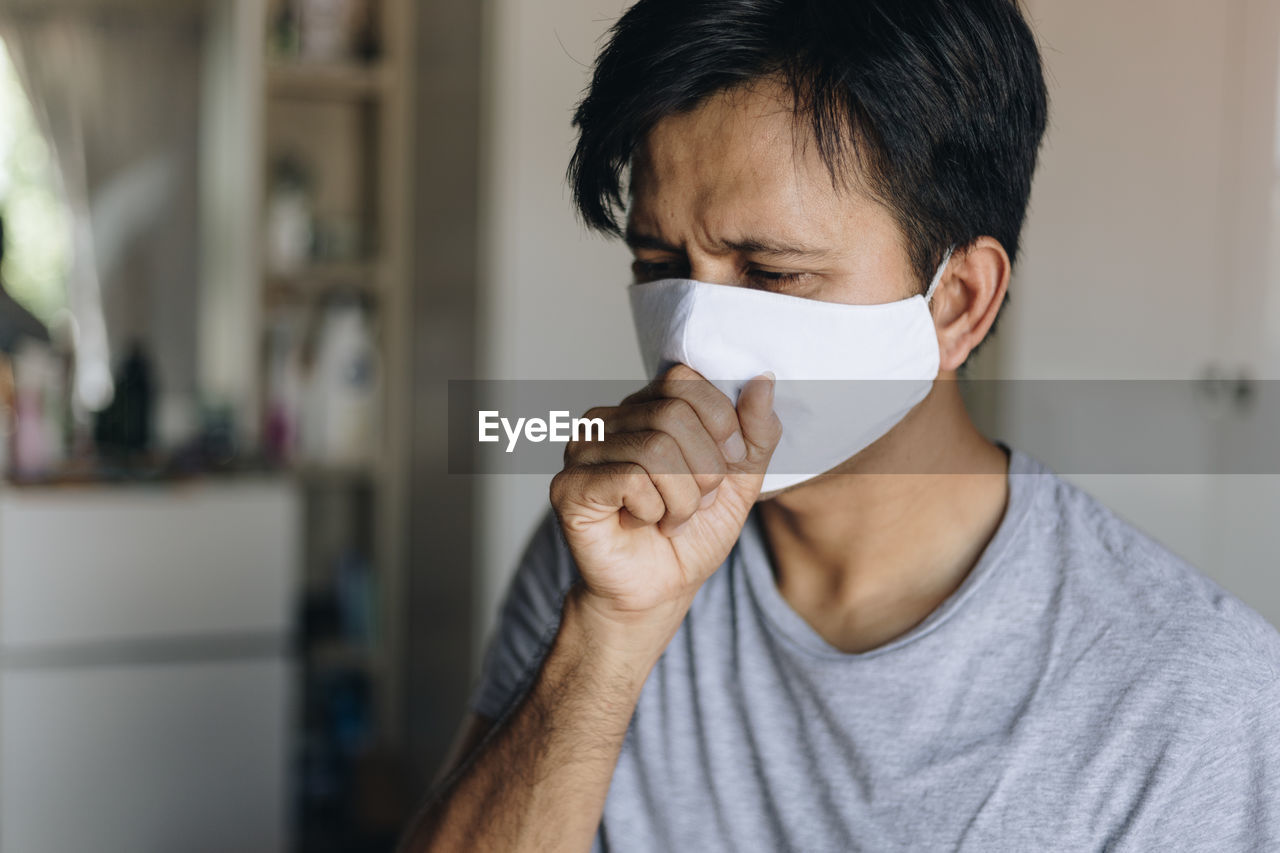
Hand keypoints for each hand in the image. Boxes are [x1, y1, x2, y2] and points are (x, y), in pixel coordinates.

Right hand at [551, 365, 781, 629]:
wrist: (659, 592)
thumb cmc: (691, 534)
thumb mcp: (741, 480)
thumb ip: (755, 430)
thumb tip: (763, 380)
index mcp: (644, 406)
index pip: (684, 380)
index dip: (719, 424)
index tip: (726, 467)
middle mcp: (607, 419)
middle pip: (673, 415)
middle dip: (704, 471)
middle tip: (696, 504)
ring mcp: (582, 450)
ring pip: (655, 450)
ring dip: (682, 500)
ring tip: (671, 519)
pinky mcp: (570, 486)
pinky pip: (630, 480)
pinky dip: (653, 512)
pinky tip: (644, 525)